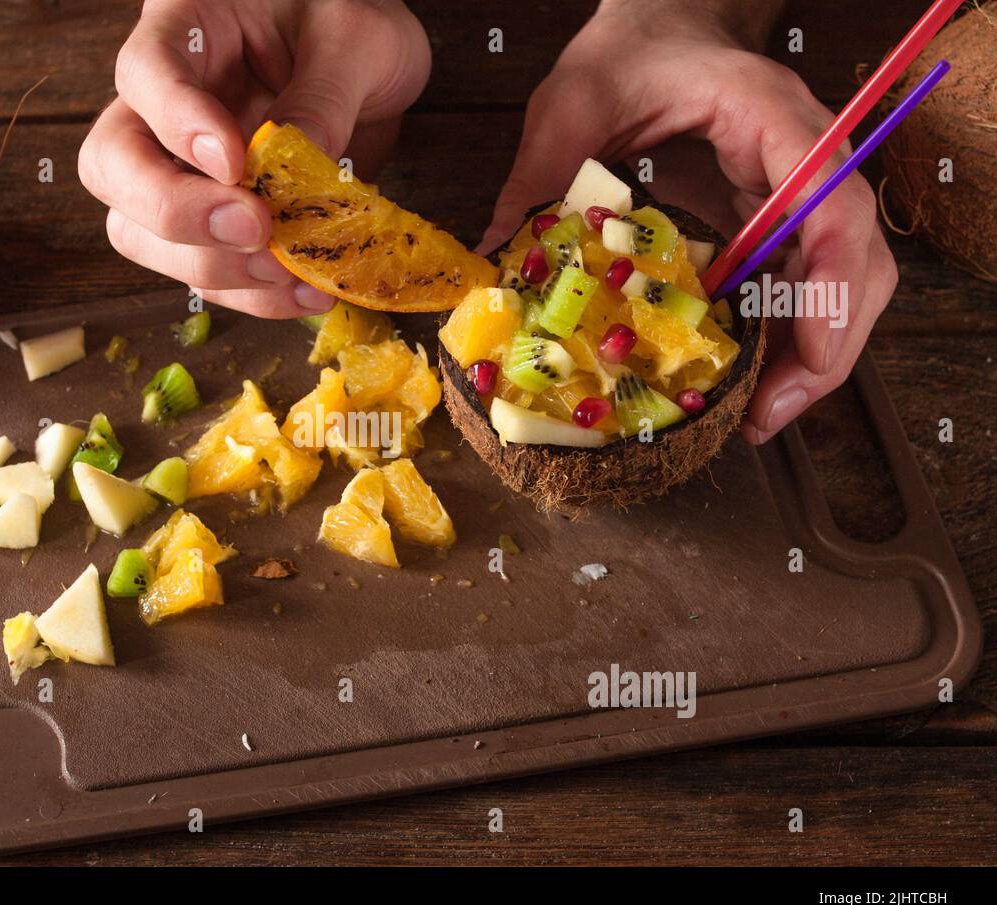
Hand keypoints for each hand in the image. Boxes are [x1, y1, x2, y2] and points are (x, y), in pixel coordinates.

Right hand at [79, 0, 430, 317]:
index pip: (144, 75)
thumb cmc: (353, 24)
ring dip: (210, 267)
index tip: (234, 163)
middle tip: (253, 228)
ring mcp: (180, 168)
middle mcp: (161, 104)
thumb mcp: (357, 41)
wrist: (374, 65)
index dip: (177, 124)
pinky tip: (304, 291)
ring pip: (141, 233)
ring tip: (286, 271)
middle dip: (173, 211)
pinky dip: (250, 294)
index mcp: (187, 30)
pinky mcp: (214, 220)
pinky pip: (205, 270)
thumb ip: (324, 97)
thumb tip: (294, 169)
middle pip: (112, 167)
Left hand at [480, 0, 897, 443]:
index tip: (804, 358)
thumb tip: (493, 262)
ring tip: (752, 419)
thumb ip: (539, 178)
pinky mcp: (769, 214)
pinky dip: (776, 334)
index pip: (834, 210)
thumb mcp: (572, 103)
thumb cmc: (626, 47)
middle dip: (825, 348)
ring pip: (836, 281)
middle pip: (857, 264)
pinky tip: (736, 377)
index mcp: (769, 118)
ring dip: (804, 354)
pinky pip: (794, 281)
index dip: (831, 292)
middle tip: (766, 419)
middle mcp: (799, 158)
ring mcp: (792, 190)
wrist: (657, 19)